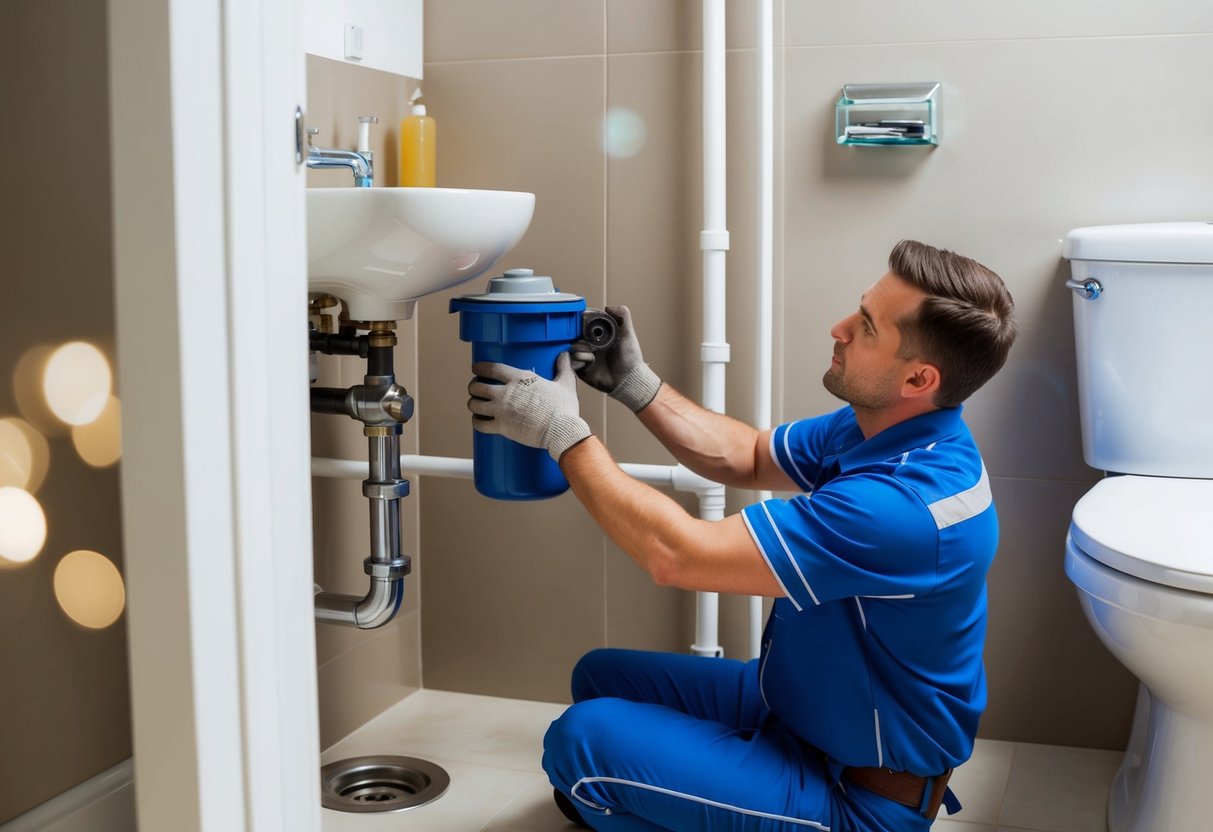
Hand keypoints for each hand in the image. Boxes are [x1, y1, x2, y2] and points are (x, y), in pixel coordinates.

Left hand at [467, 352, 591, 460]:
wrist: (561, 430)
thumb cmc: (563, 408)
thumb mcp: (565, 384)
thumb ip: (563, 368)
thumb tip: (565, 355)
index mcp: (520, 378)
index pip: (491, 368)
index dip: (479, 367)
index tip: (476, 368)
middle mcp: (506, 392)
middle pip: (477, 386)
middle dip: (473, 386)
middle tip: (476, 388)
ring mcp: (501, 410)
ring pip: (474, 404)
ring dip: (473, 403)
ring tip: (476, 404)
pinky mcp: (501, 427)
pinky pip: (479, 424)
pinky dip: (476, 421)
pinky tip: (479, 419)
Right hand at [570, 306, 661, 411]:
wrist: (628, 380)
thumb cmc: (630, 358)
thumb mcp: (628, 333)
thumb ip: (622, 316)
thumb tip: (607, 307)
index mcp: (599, 334)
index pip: (583, 322)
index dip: (581, 320)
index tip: (583, 322)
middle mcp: (589, 343)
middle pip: (574, 334)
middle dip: (579, 336)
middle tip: (590, 342)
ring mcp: (584, 355)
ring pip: (572, 347)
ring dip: (581, 350)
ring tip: (593, 355)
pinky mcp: (580, 368)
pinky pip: (571, 361)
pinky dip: (580, 360)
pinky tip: (590, 363)